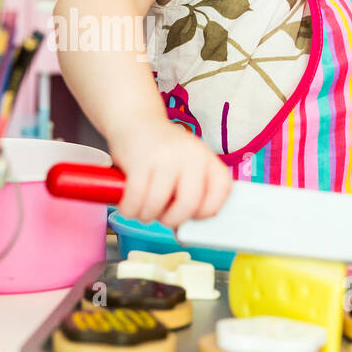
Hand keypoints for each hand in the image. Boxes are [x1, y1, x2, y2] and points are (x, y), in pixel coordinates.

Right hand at [106, 120, 232, 227]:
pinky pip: (136, 199)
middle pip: (189, 205)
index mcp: (207, 159)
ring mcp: (165, 157)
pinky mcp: (139, 160)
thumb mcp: (186, 165)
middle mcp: (190, 156)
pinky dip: (130, 209)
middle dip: (171, 220)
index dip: (208, 211)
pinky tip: (128, 206)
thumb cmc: (161, 152)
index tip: (194, 216)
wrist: (134, 120)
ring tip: (141, 209)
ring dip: (145, 216)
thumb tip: (187, 231)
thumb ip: (192, 191)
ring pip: (158, 205)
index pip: (222, 190)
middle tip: (161, 216)